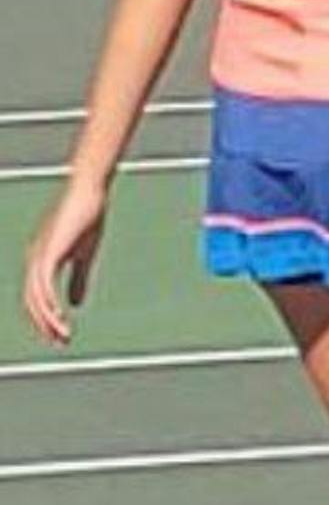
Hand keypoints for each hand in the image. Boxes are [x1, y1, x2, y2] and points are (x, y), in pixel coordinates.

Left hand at [22, 179, 107, 345]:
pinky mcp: (48, 253)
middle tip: (60, 343)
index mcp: (41, 261)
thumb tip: (74, 304)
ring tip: (63, 336)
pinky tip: (60, 316)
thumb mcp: (84, 254)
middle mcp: (34, 261)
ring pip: (36, 298)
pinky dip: (50, 304)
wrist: (89, 191)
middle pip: (32, 302)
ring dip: (48, 320)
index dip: (46, 318)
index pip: (37, 298)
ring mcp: (38, 257)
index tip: (59, 336)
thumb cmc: (88, 216)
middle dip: (44, 325)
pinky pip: (44, 286)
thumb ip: (78, 279)